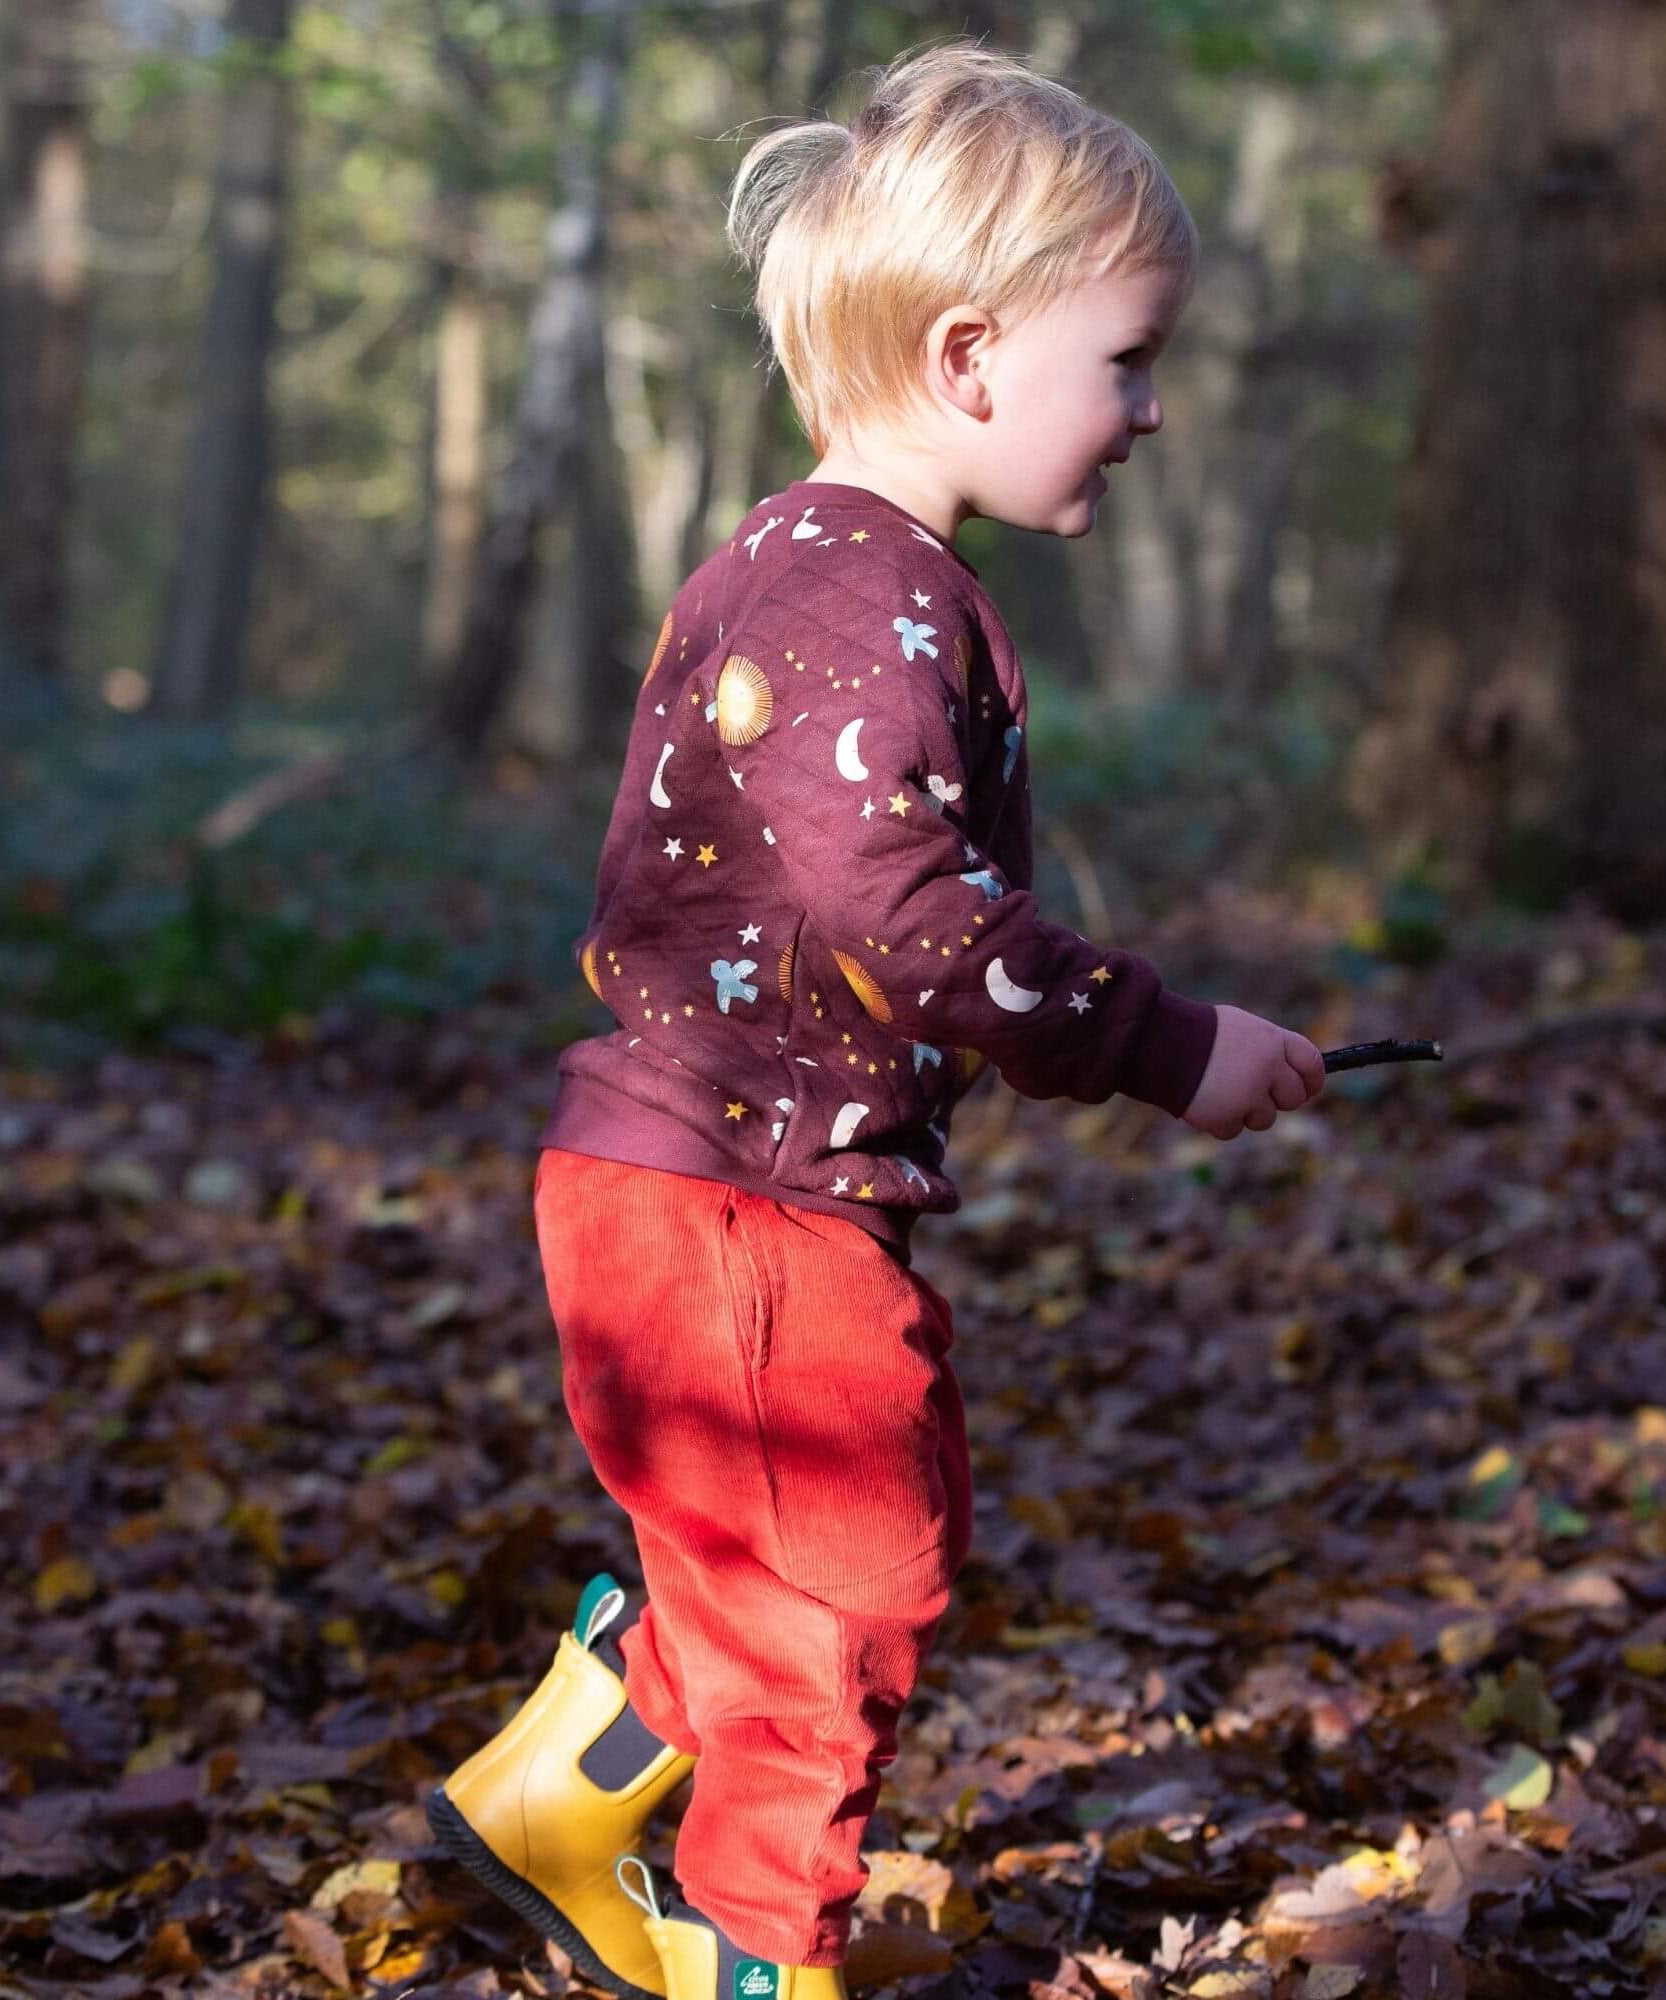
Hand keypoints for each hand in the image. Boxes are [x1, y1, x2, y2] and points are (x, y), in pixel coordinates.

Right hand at [1181, 1004, 1325, 1140]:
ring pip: (1264, 1119)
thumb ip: (1268, 1049)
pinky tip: (1205, 1101)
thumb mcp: (1240, 1028)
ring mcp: (1249, 1095)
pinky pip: (1234, 1130)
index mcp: (1273, 1041)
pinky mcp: (1227, 1116)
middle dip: (1276, 1100)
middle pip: (1293, 1098)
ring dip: (1245, 1112)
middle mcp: (1268, 1068)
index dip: (1312, 1080)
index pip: (1313, 1064)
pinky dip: (1220, 1121)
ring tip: (1220, 1092)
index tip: (1306, 1088)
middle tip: (1253, 1094)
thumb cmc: (1199, 1033)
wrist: (1162, 1044)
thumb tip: (1289, 1074)